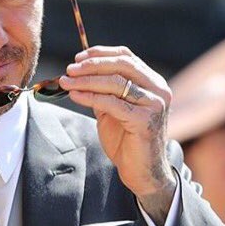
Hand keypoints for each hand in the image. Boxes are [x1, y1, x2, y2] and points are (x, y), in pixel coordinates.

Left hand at [58, 45, 174, 209]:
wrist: (141, 172)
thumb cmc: (127, 142)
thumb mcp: (113, 111)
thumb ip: (103, 92)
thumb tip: (79, 74)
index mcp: (152, 83)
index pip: (126, 57)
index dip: (100, 53)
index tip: (78, 58)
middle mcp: (158, 90)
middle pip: (122, 65)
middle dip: (92, 65)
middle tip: (69, 69)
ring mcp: (154, 104)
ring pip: (116, 82)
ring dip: (86, 80)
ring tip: (66, 82)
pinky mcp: (145, 120)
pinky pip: (113, 103)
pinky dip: (90, 97)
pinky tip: (75, 96)